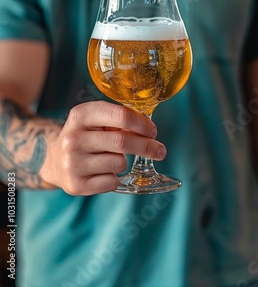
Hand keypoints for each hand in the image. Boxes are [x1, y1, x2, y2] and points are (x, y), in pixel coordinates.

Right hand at [41, 101, 165, 194]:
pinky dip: (115, 177)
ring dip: (124, 162)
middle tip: (160, 150)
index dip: (142, 124)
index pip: (120, 115)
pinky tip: (102, 172)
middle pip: (123, 141)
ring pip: (119, 162)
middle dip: (147, 146)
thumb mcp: (96, 120)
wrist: (55, 161)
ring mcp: (72, 162)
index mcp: (81, 114)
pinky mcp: (76, 184)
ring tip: (110, 158)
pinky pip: (112, 182)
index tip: (153, 131)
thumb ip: (119, 121)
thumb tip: (149, 131)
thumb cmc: (86, 136)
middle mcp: (73, 137)